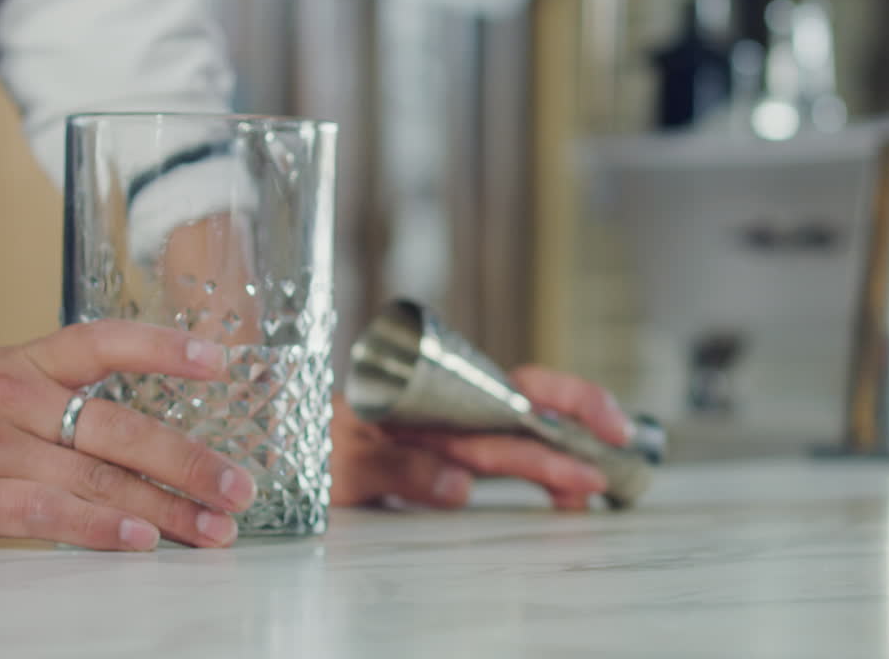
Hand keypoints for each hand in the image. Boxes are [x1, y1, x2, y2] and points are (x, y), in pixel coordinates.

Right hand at [0, 321, 256, 550]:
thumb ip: (59, 407)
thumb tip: (148, 442)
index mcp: (22, 364)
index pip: (103, 341)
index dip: (164, 348)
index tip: (222, 363)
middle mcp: (7, 397)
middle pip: (119, 425)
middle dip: (190, 462)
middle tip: (240, 488)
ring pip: (95, 476)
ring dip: (165, 507)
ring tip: (212, 528)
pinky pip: (42, 513)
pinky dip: (95, 528)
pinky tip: (138, 539)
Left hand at [330, 366, 630, 510]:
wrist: (275, 446)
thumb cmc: (304, 443)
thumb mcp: (341, 457)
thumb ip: (398, 466)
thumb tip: (461, 484)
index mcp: (437, 398)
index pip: (519, 388)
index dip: (572, 402)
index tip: (607, 425)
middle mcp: (453, 412)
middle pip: (534, 417)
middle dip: (580, 438)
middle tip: (613, 470)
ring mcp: (453, 436)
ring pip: (524, 444)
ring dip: (562, 464)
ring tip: (590, 495)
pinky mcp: (447, 460)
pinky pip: (502, 464)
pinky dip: (537, 480)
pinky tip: (560, 500)